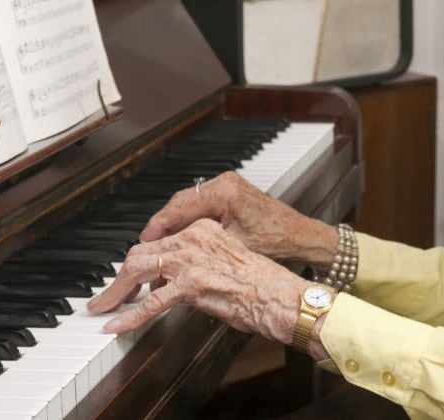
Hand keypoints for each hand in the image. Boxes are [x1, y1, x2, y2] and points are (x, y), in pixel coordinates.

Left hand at [87, 218, 310, 344]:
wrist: (281, 296)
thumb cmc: (262, 285)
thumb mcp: (225, 262)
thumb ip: (198, 264)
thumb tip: (172, 282)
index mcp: (204, 229)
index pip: (159, 242)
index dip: (138, 262)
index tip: (127, 278)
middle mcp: (195, 238)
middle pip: (141, 252)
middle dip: (118, 277)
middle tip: (105, 296)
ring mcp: (192, 259)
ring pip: (138, 270)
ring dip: (115, 292)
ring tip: (102, 308)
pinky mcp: (192, 284)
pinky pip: (150, 302)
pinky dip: (128, 316)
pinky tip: (117, 325)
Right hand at [140, 171, 337, 269]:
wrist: (300, 235)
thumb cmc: (276, 241)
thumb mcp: (233, 247)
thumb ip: (201, 247)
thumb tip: (172, 260)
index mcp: (225, 192)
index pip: (179, 207)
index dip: (158, 226)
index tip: (143, 242)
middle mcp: (224, 182)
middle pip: (180, 203)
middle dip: (162, 226)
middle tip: (146, 247)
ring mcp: (227, 185)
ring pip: (188, 203)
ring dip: (174, 223)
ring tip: (160, 245)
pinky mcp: (230, 192)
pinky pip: (200, 204)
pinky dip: (188, 220)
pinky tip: (181, 237)